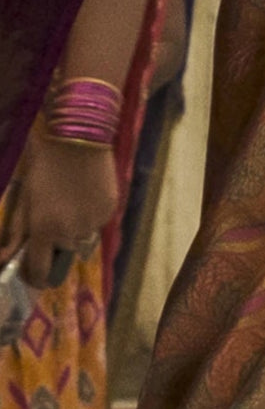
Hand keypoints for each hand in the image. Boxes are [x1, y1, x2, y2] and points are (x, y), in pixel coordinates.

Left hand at [0, 129, 117, 289]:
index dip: (36, 275)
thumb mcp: (25, 195)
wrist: (79, 134)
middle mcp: (71, 233)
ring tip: (72, 199)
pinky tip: (86, 191)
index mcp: (45, 230)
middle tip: (54, 216)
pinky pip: (97, 221)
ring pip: (82, 237)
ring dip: (75, 228)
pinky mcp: (110, 209)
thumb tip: (4, 259)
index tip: (34, 269)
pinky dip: (91, 213)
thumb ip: (16, 230)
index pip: (40, 272)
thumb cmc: (45, 162)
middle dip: (57, 243)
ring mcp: (93, 222)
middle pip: (63, 253)